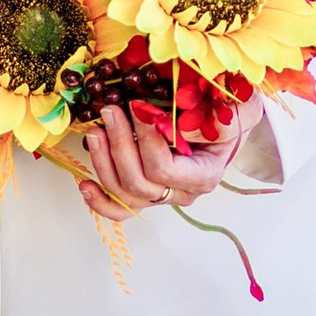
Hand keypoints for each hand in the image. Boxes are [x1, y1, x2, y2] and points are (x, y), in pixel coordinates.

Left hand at [77, 91, 262, 218]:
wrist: (228, 123)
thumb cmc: (229, 115)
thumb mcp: (231, 110)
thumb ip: (208, 116)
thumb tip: (167, 120)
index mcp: (204, 176)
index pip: (165, 170)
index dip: (147, 140)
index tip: (138, 108)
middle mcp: (181, 193)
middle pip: (140, 183)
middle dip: (120, 145)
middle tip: (110, 111)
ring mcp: (161, 195)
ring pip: (124, 194)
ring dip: (103, 161)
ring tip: (95, 130)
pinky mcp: (145, 191)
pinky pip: (120, 208)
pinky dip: (99, 200)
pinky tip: (84, 184)